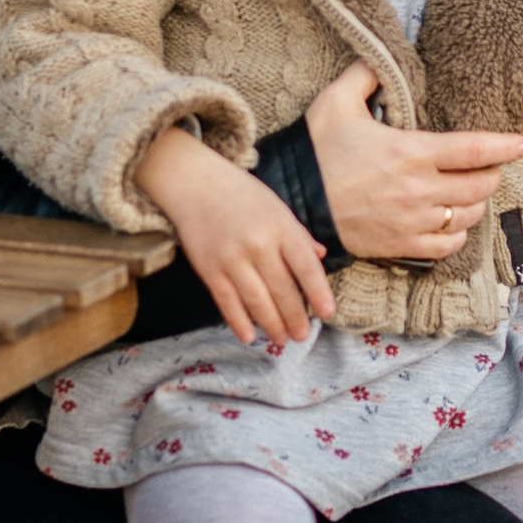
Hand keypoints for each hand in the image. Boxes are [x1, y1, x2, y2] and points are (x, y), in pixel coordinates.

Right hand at [133, 124, 333, 347]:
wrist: (194, 183)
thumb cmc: (241, 195)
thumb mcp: (277, 207)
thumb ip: (298, 235)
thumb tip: (320, 256)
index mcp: (280, 227)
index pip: (306, 267)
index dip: (319, 293)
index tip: (328, 313)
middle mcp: (258, 244)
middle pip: (282, 289)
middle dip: (295, 317)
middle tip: (302, 335)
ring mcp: (232, 258)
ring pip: (257, 300)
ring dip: (272, 324)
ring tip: (283, 339)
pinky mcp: (209, 268)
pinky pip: (227, 302)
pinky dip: (239, 322)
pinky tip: (250, 336)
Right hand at [306, 61, 522, 265]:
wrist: (294, 203)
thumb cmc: (316, 152)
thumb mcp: (336, 103)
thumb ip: (364, 74)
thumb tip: (381, 56)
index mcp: (411, 151)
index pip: (475, 148)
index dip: (506, 146)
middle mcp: (420, 189)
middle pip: (481, 184)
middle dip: (491, 173)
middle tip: (487, 165)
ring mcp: (413, 220)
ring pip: (469, 215)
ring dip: (476, 202)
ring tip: (470, 191)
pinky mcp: (403, 245)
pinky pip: (449, 245)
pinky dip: (458, 234)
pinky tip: (451, 221)